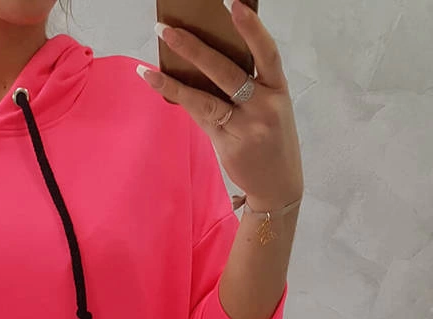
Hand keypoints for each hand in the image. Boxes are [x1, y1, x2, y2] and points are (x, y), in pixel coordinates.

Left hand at [140, 0, 302, 211]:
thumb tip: (206, 59)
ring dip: (177, 76)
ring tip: (153, 59)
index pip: (267, 53)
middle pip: (228, 71)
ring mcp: (247, 127)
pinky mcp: (228, 144)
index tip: (234, 4)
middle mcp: (265, 106)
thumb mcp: (271, 108)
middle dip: (196, 48)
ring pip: (207, 96)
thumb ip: (249, 86)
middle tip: (169, 29)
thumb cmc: (271, 141)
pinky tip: (156, 82)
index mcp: (278, 90)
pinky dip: (177, 96)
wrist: (278, 186)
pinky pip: (199, 115)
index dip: (252, 29)